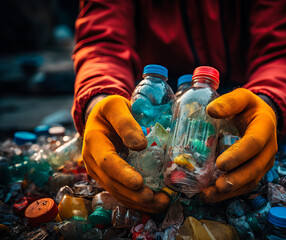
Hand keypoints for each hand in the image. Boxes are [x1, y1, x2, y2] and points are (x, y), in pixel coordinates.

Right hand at [82, 95, 169, 212]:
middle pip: (112, 183)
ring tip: (161, 204)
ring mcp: (99, 173)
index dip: (123, 174)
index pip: (107, 163)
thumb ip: (126, 123)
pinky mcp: (108, 178)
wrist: (101, 118)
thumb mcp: (116, 106)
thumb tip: (140, 145)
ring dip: (138, 202)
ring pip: (117, 192)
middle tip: (156, 199)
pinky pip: (121, 193)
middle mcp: (93, 162)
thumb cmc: (110, 110)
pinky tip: (154, 204)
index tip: (139, 183)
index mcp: (94, 143)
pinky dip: (136, 201)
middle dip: (134, 195)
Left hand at [201, 88, 277, 202]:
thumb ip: (229, 102)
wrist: (260, 116)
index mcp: (265, 127)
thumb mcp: (241, 97)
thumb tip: (211, 111)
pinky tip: (212, 196)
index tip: (220, 164)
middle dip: (237, 179)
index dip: (238, 155)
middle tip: (218, 186)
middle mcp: (269, 147)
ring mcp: (264, 161)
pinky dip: (231, 193)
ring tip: (210, 195)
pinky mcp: (257, 170)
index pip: (254, 143)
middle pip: (255, 167)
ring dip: (232, 191)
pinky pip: (246, 185)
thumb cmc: (248, 107)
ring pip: (252, 180)